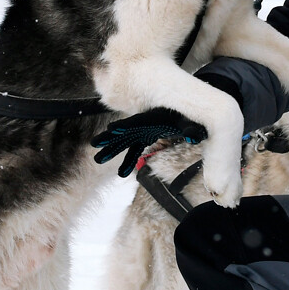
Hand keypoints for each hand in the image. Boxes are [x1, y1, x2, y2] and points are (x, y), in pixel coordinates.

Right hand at [91, 107, 207, 177]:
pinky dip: (128, 162)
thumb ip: (192, 130)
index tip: (111, 129)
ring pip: (124, 142)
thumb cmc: (186, 117)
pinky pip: (133, 152)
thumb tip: (194, 137)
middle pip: (123, 132)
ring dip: (111, 150)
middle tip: (94, 144)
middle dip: (109, 138)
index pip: (135, 122)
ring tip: (97, 159)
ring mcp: (141, 132)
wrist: (182, 115)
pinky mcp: (144, 139)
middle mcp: (142, 125)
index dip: (124, 126)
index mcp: (151, 118)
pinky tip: (121, 174)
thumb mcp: (191, 123)